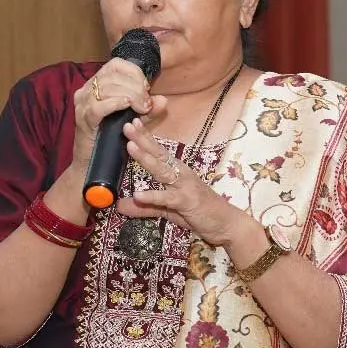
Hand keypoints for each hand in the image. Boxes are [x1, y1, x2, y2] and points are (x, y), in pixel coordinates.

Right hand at [72, 60, 166, 169]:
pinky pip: (98, 106)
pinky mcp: (83, 118)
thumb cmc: (112, 136)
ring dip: (129, 95)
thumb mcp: (135, 119)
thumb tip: (163, 100)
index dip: (134, 73)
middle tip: (146, 103)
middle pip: (113, 75)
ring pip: (107, 88)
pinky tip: (127, 106)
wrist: (92, 160)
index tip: (146, 88)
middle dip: (135, 87)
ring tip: (141, 107)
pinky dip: (115, 103)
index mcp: (97, 83)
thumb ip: (149, 109)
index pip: (116, 65)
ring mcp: (82, 103)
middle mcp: (87, 89)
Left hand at [115, 117, 248, 246]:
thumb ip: (145, 206)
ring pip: (163, 170)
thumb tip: (120, 205)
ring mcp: (185, 186)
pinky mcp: (188, 201)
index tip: (131, 123)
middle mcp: (181, 174)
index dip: (144, 138)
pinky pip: (168, 197)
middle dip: (143, 139)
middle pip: (159, 154)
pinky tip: (138, 194)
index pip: (158, 152)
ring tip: (131, 147)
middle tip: (128, 126)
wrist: (226, 224)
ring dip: (146, 158)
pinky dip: (153, 196)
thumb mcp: (167, 209)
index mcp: (176, 171)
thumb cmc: (199, 212)